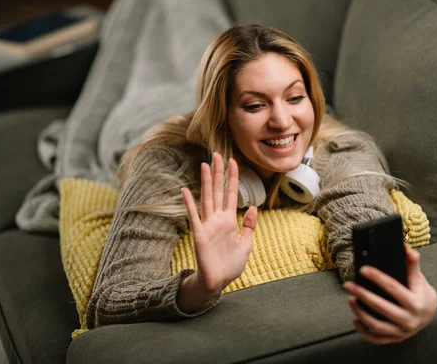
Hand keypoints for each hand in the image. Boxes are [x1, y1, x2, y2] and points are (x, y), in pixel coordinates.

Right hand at [181, 153, 256, 293]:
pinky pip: (194, 216)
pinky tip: (185, 190)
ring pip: (207, 198)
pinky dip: (189, 203)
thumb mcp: (245, 244)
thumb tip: (252, 207)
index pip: (231, 194)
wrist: (218, 282)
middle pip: (217, 191)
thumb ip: (248, 226)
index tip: (234, 161)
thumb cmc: (230, 265)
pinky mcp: (199, 235)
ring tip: (205, 165)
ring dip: (205, 182)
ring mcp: (207, 225)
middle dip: (218, 173)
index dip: (233, 178)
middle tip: (218, 154)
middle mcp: (217, 219)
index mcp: (229, 220)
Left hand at [342, 244, 436, 343]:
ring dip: (360, 313)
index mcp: (416, 303)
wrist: (430, 313)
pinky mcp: (395, 339)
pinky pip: (376, 339)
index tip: (363, 269)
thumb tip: (405, 247)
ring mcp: (402, 332)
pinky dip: (364, 331)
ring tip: (350, 299)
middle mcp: (410, 320)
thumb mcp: (418, 278)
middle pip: (381, 307)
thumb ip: (412, 263)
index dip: (377, 277)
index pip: (393, 288)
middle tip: (348, 284)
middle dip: (362, 295)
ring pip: (376, 325)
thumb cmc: (421, 292)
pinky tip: (355, 319)